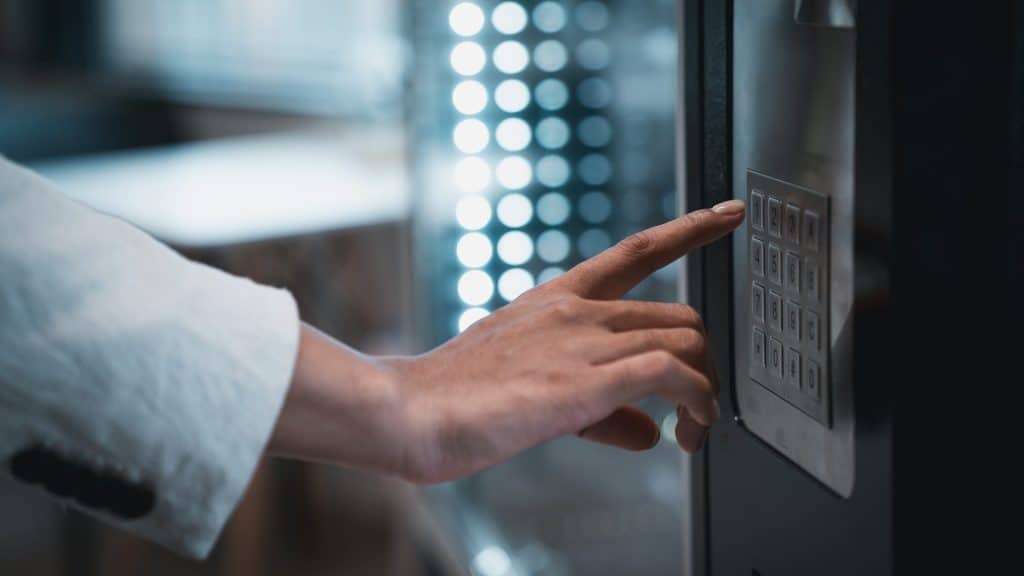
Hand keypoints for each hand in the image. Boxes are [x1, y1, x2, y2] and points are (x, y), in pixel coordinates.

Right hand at [269, 200, 744, 483]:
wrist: (410, 411)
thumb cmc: (458, 403)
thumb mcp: (538, 394)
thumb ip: (604, 410)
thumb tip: (652, 432)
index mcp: (558, 300)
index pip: (636, 252)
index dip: (689, 230)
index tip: (728, 214)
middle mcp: (576, 310)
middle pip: (678, 313)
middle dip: (703, 359)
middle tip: (699, 407)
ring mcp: (581, 341)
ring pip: (683, 339)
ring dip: (706, 390)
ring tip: (698, 431)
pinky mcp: (584, 379)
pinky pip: (669, 375)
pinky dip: (697, 401)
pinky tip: (692, 429)